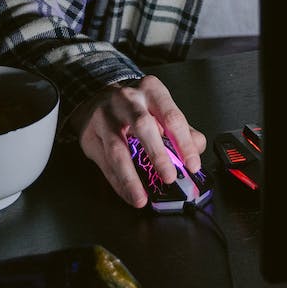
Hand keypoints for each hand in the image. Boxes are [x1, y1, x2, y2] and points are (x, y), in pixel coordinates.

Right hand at [71, 75, 207, 208]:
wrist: (97, 97)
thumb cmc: (136, 106)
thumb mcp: (161, 108)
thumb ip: (182, 128)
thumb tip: (197, 149)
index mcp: (151, 90)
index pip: (171, 117)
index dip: (184, 143)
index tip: (192, 165)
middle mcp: (127, 99)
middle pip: (143, 126)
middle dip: (157, 155)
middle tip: (169, 178)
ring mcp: (105, 116)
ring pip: (117, 149)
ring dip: (130, 177)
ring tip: (141, 197)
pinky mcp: (89, 135)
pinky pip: (104, 163)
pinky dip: (118, 183)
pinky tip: (129, 194)